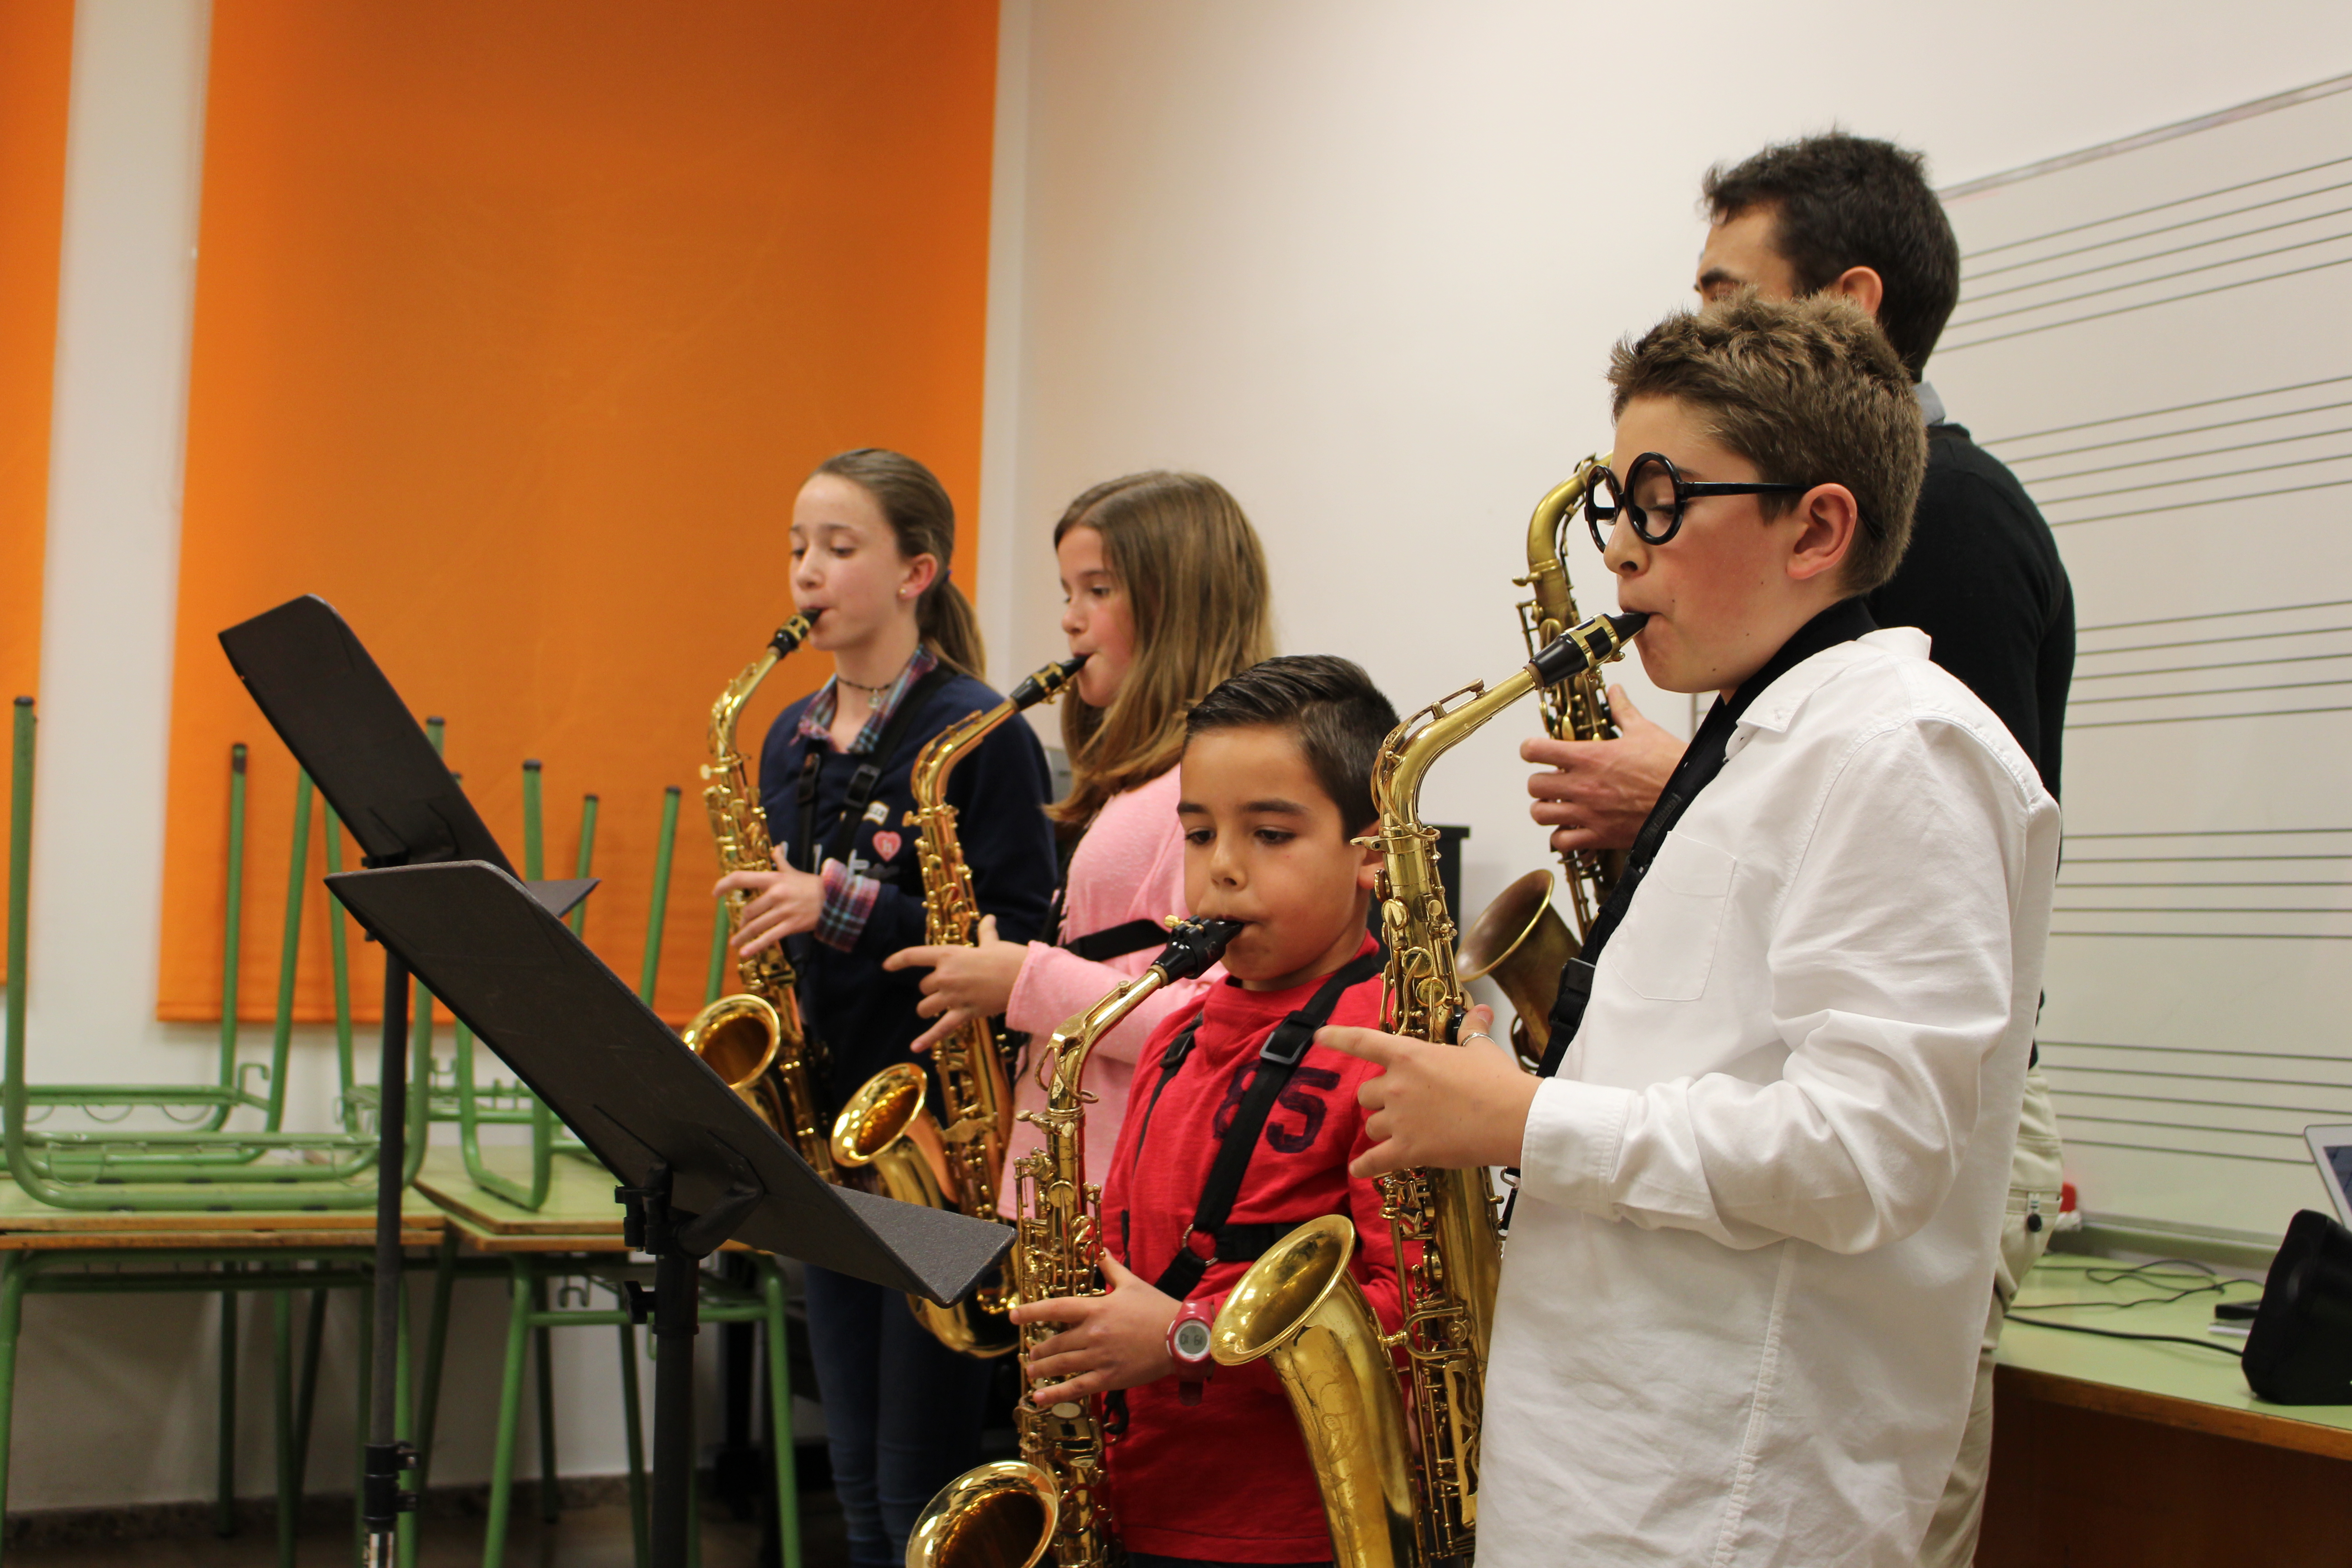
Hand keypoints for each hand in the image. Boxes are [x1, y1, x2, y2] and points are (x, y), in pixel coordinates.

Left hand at [715, 847, 824, 954]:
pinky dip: (755, 946)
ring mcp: (783, 911)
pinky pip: (769, 937)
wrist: (836, 900)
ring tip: (736, 942)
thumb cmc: (812, 885)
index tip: (715, 893)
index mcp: (774, 879)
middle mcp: (776, 894)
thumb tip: (776, 848)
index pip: (742, 878)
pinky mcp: (791, 925)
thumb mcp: (795, 871)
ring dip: (743, 935)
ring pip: (756, 925)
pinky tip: (744, 952)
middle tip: (740, 925)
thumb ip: (782, 860)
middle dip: (742, 920)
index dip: (725, 885)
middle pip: (748, 909)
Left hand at [880, 916, 1031, 1051]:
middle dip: (932, 989)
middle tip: (948, 988)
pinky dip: (927, 1039)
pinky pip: (940, 1029)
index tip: (886, 966)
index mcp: (949, 954)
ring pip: (926, 1007)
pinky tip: (915, 1047)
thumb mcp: (993, 942)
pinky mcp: (963, 1013)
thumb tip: (989, 918)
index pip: (914, 956)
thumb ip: (986, 932)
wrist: (1024, 979)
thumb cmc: (1009, 957)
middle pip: (924, 987)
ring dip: (929, 1008)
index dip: (897, 961)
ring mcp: (952, 996)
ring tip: (938, 1008)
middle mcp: (945, 975)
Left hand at [1010, 1254, 1179, 1402]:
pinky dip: (1055, 1395)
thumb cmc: (1158, 1309)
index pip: (1055, 1308)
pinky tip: (1039, 1399)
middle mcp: (1093, 1333)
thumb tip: (1100, 1249)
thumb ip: (1111, 1268)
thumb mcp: (1133, 1284)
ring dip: (1042, 1369)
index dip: (1031, 1311)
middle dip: (1039, 1349)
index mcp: (1096, 1309)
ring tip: (1032, 1371)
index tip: (1013, 1316)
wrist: (1182, 1337)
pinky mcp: (1109, 1378)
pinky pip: (1076, 1388)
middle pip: (1055, 1342)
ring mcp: (1100, 1357)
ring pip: (1061, 1365)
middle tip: (1031, 1353)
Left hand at [1319, 1005, 1536, 1177]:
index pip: (1364, 1042)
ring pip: (1371, 1125)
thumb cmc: (1499, 1082)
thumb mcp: (1481, 1050)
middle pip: (1366, 1093)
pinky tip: (1359, 1170)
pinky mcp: (1409, 1150)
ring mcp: (1400, 1119)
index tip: (1319, 1036)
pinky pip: (1374, 1161)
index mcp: (1410, 1055)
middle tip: (1401, 1104)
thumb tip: (1480, 1009)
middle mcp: (1397, 1085)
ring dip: (1382, 1128)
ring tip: (1405, 1131)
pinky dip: (1365, 1167)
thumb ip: (1471, 1029)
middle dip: (1379, 1099)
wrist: (1514, 1119)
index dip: (1338, 1038)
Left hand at [1522, 686, 1684, 853]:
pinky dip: (1561, 836)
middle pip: (1534, 784)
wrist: (1691, 800)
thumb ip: (1623, 711)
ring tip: (1558, 804)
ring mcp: (1588, 813)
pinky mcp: (1599, 836)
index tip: (1536, 751)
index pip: (1536, 750)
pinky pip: (1561, 842)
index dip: (1531, 749)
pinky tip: (1572, 828)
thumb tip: (1616, 691)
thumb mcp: (1645, 731)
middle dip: (1540, 781)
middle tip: (1552, 780)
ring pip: (1541, 814)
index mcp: (1589, 757)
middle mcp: (1583, 786)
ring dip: (1546, 809)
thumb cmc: (1671, 767)